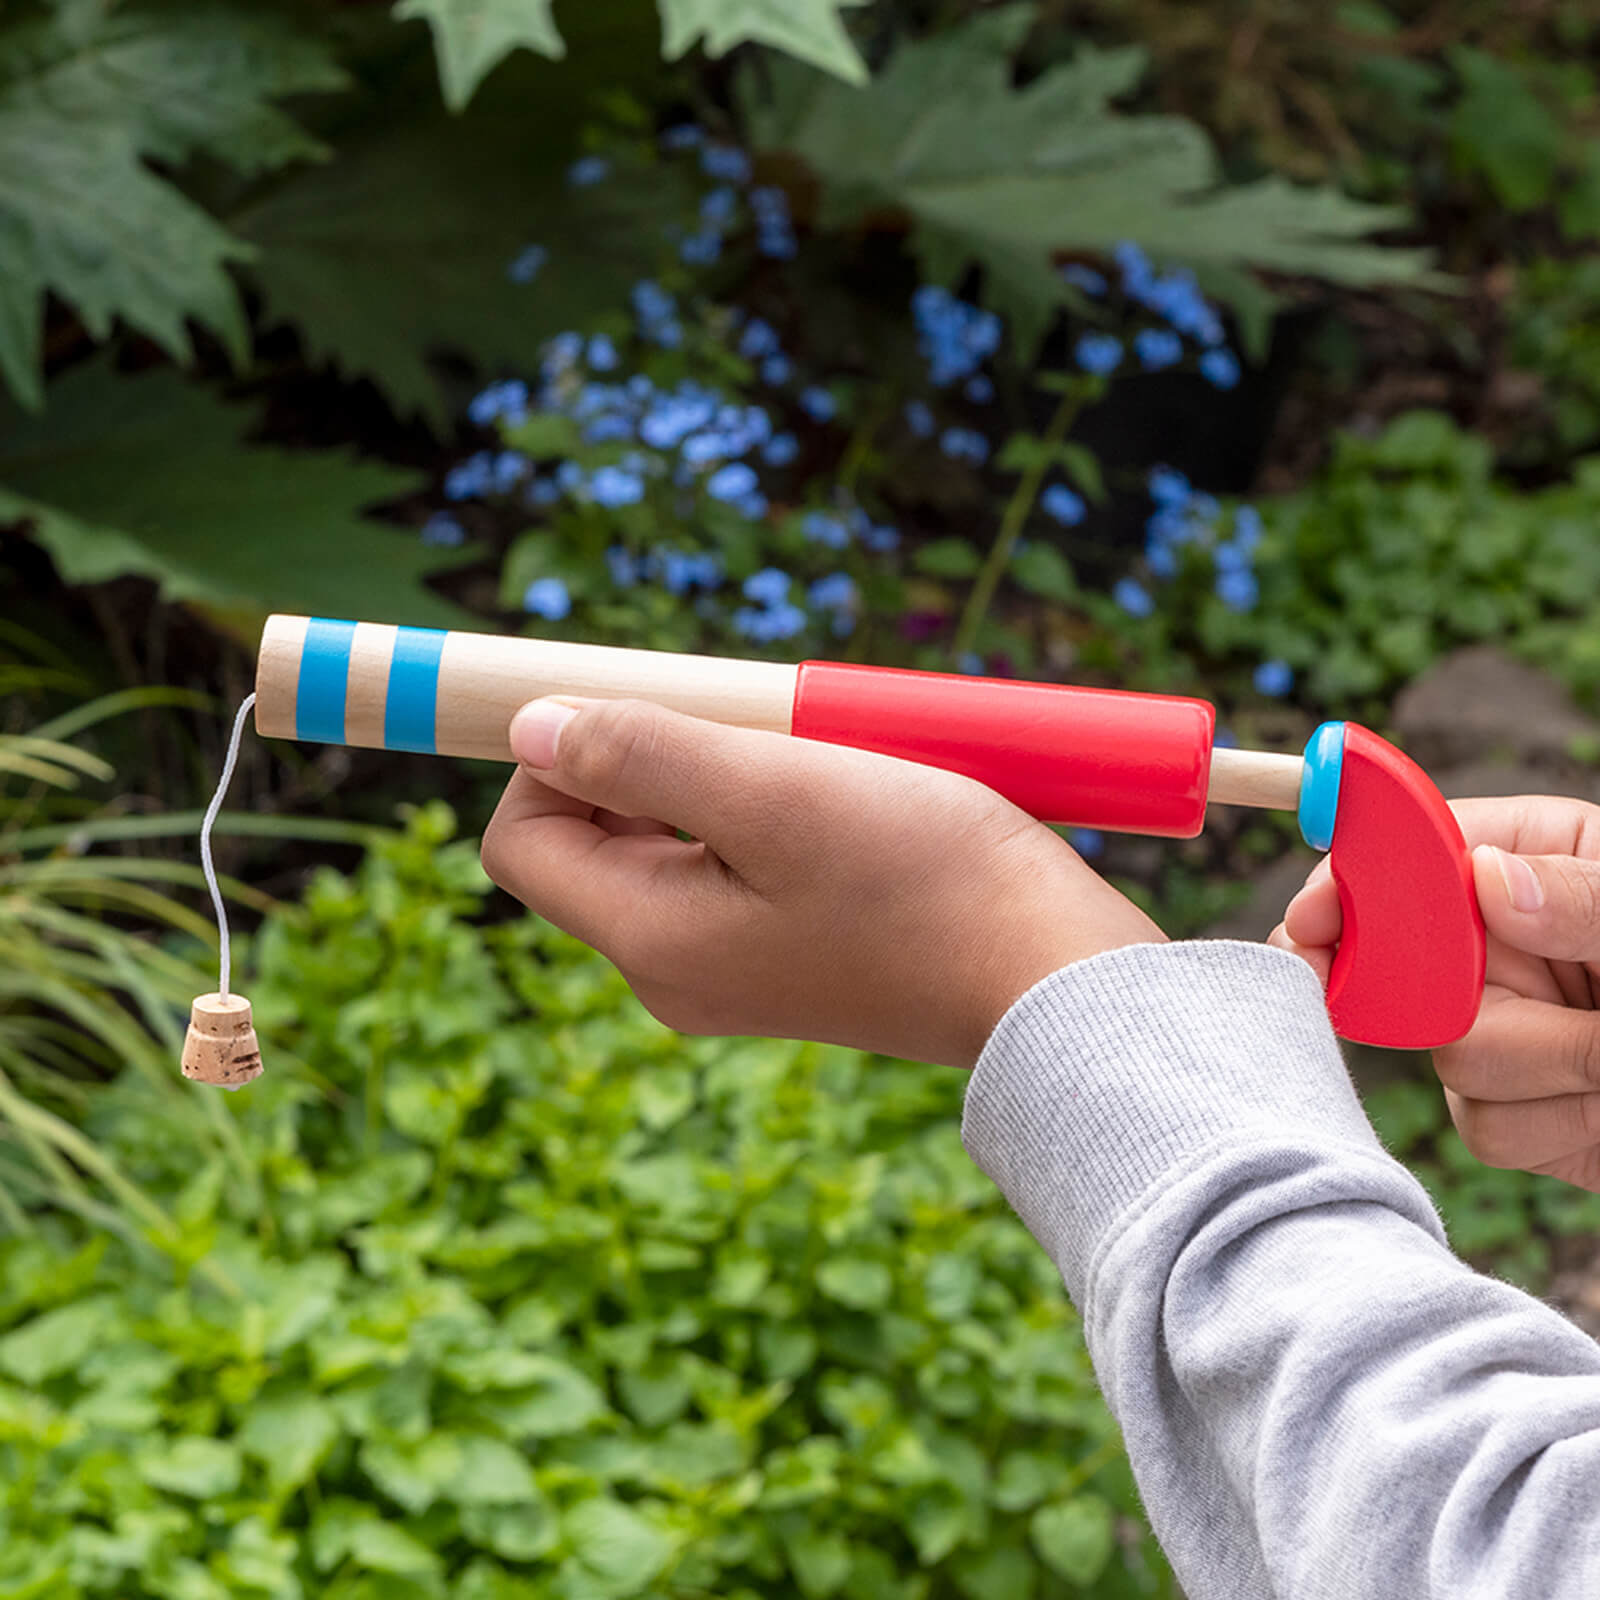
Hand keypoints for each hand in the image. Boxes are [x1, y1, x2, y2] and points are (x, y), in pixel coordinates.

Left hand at [480, 697, 1163, 1068]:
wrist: (1056, 979)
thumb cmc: (925, 881)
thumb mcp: (773, 792)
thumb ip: (639, 754)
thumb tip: (531, 726)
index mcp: (648, 939)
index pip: (524, 839)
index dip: (552, 757)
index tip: (644, 705)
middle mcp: (675, 968)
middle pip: (597, 835)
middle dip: (651, 757)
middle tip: (748, 728)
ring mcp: (736, 968)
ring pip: (675, 838)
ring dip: (720, 773)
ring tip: (809, 759)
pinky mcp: (794, 954)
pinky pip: (739, 861)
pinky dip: (769, 807)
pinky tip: (844, 792)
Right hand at [1271, 796, 1599, 1191]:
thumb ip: (1583, 897)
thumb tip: (1486, 882)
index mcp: (1532, 861)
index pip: (1411, 854)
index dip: (1351, 883)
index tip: (1313, 921)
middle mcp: (1503, 941)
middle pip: (1402, 964)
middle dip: (1448, 997)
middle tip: (1486, 1009)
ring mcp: (1506, 1024)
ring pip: (1445, 1056)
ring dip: (1544, 1069)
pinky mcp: (1519, 1107)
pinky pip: (1485, 1125)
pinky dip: (1552, 1124)